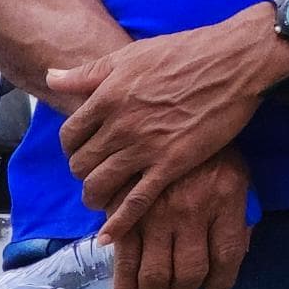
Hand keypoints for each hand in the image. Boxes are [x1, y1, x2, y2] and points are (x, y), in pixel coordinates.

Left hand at [54, 14, 288, 232]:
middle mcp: (120, 125)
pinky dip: (118, 222)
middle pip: (81, 164)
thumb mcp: (131, 55)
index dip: (72, 147)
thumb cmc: (186, 52)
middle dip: (82, 172)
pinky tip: (108, 236)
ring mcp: (145, 147)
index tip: (82, 149)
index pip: (69, 135)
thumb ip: (88, 73)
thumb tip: (51, 76)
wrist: (237, 61)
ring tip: (99, 198)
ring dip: (94, 196)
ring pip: (101, 184)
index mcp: (107, 97)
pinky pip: (135, 201)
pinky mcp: (171, 164)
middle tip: (93, 173)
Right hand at [109, 154, 254, 288]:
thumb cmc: (206, 144)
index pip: (227, 255)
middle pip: (189, 271)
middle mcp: (192, 210)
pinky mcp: (125, 212)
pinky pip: (124, 258)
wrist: (168, 107)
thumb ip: (238, 212)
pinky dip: (123, 287)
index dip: (222, 281)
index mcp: (226, 198)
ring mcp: (156, 212)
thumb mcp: (237, 172)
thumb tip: (234, 253)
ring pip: (155, 272)